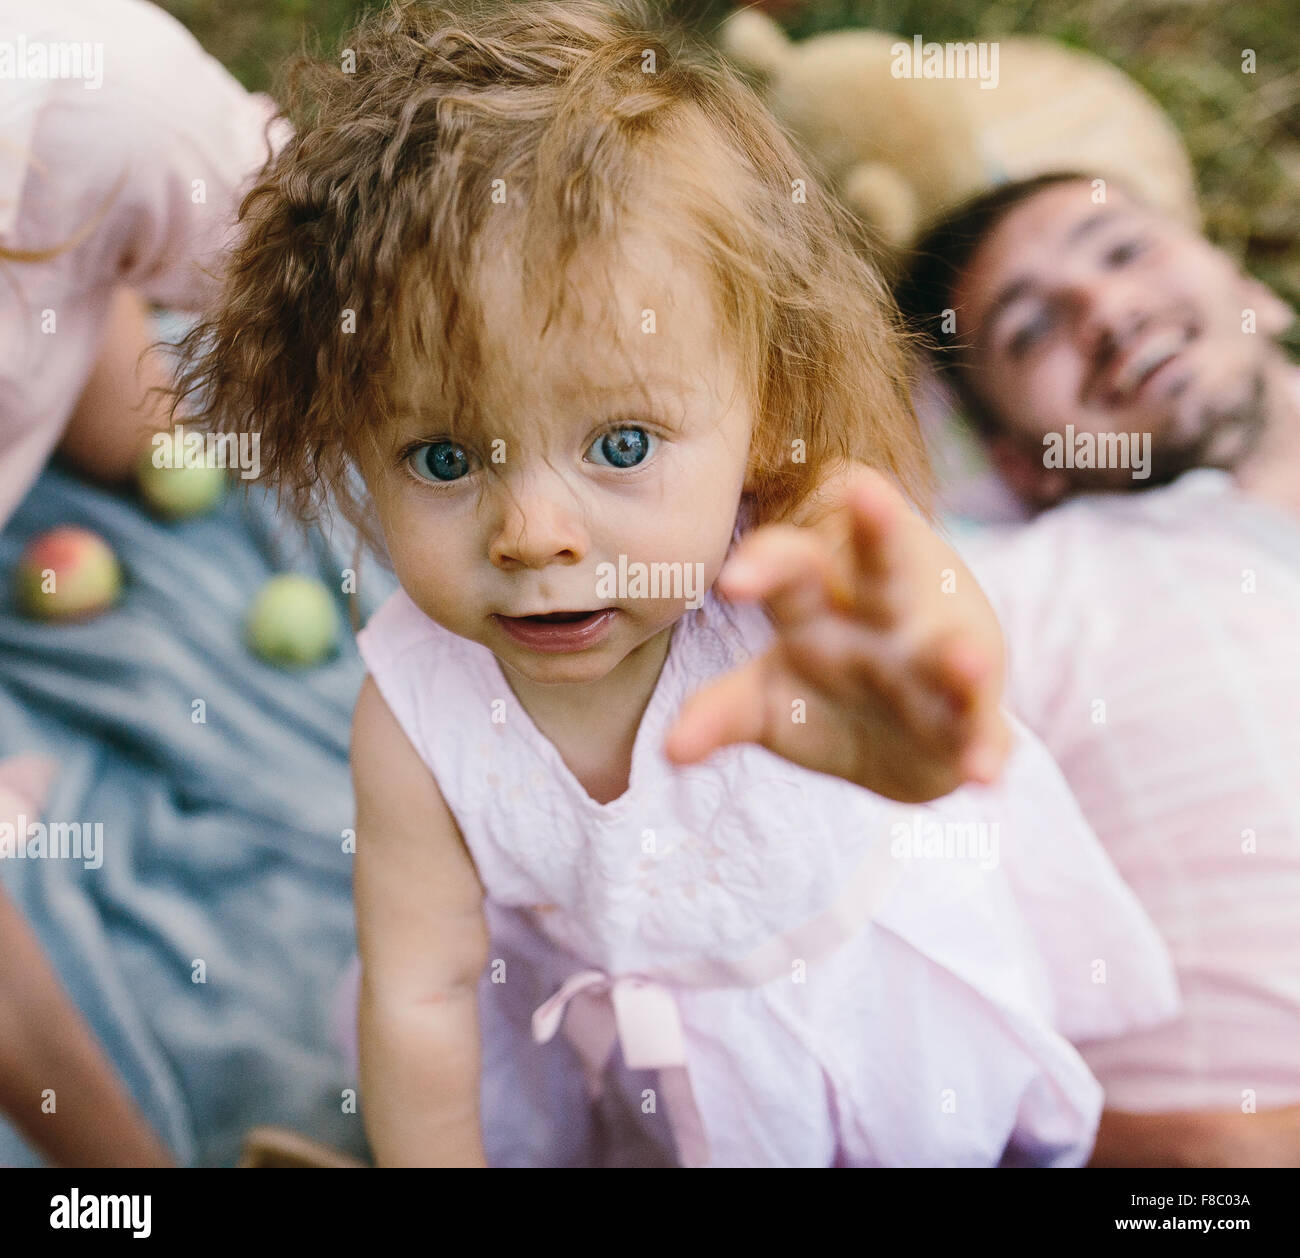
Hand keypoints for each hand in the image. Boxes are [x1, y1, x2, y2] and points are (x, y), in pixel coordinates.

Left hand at [664, 465, 1010, 802]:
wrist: (904, 733)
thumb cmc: (826, 686)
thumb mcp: (768, 697)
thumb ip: (723, 712)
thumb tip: (670, 751)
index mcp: (822, 600)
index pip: (795, 564)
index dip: (767, 563)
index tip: (732, 581)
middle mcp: (884, 616)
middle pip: (881, 566)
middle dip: (877, 532)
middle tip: (867, 496)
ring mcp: (934, 663)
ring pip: (947, 646)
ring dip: (956, 654)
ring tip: (964, 661)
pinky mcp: (971, 717)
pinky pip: (983, 728)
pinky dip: (987, 750)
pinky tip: (985, 776)